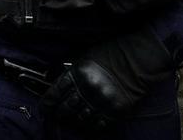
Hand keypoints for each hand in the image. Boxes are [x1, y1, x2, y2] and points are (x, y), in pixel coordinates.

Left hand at [41, 25, 175, 132]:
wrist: (137, 60)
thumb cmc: (111, 55)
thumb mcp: (86, 58)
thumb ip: (73, 73)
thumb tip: (59, 86)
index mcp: (78, 73)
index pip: (56, 92)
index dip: (48, 102)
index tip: (44, 108)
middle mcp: (88, 89)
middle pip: (66, 108)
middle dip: (58, 114)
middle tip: (56, 117)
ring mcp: (101, 101)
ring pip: (80, 119)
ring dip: (72, 123)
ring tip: (69, 123)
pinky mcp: (115, 111)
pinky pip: (98, 125)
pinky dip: (90, 128)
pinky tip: (85, 127)